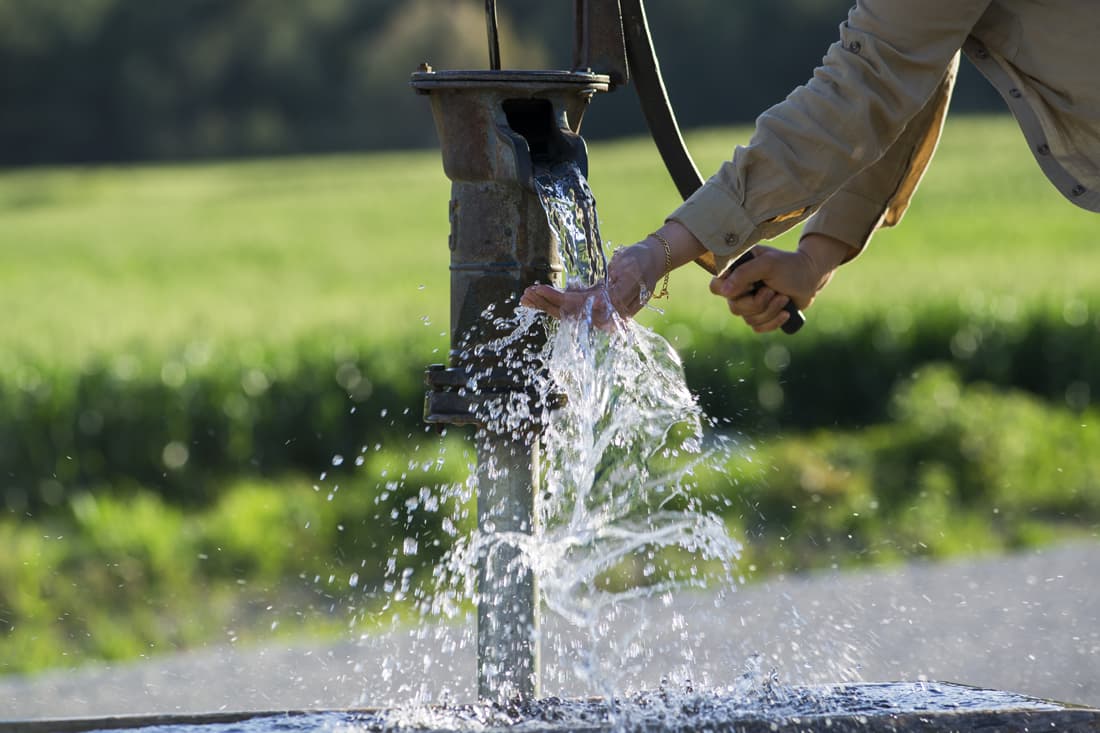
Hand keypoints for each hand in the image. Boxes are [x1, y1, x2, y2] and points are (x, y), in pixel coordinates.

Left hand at [520, 221, 707, 322]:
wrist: (652, 259)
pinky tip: (538, 296)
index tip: (539, 290)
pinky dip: (553, 300)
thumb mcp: (630, 274)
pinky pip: (570, 305)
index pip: (577, 309)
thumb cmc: (641, 263)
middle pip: (568, 314)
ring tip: (526, 297)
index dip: (556, 301)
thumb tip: (596, 308)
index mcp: (613, 311)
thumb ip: (615, 294)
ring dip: (545, 304)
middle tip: (525, 295)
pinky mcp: (594, 302)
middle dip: (545, 304)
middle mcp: (603, 315)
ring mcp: (598, 310)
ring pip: (566, 311)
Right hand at [709, 234, 854, 332]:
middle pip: (735, 308)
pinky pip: (758, 328)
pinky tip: (785, 312)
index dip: (727, 291)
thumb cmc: (790, 265)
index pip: (716, 286)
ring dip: (770, 311)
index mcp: (737, 271)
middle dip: (758, 303)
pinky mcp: (761, 315)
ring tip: (783, 298)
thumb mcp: (768, 264)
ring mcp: (750, 303)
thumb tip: (724, 291)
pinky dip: (773, 322)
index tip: (749, 286)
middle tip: (773, 291)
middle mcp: (740, 288)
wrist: (811, 278)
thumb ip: (744, 273)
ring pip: (748, 319)